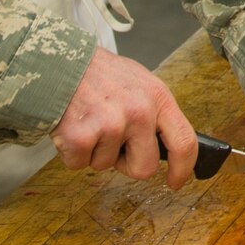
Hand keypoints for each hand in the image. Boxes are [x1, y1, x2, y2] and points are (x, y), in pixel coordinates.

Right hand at [54, 47, 197, 185]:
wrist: (60, 62)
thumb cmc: (101, 74)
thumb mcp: (140, 83)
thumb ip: (155, 112)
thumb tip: (167, 146)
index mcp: (158, 97)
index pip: (184, 142)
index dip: (182, 169)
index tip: (175, 181)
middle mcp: (139, 111)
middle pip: (145, 167)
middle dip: (127, 164)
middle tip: (112, 143)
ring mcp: (110, 124)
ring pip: (105, 165)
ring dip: (95, 151)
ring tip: (89, 122)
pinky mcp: (81, 136)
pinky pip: (78, 164)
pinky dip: (72, 152)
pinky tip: (72, 126)